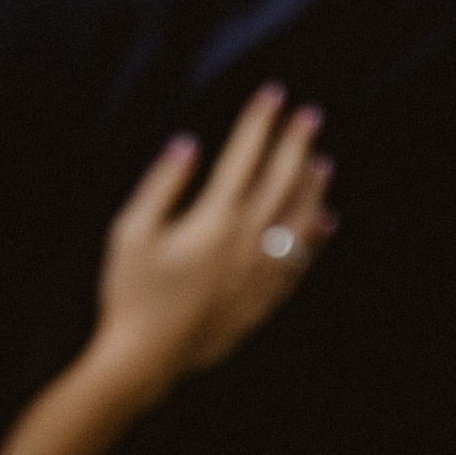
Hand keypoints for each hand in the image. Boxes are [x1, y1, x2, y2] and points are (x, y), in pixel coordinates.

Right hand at [92, 89, 334, 402]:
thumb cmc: (131, 293)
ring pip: (298, 222)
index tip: (273, 93)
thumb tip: (187, 146)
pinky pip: (299, 264)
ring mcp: (259, 275)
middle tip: (312, 115)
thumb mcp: (131, 231)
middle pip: (280, 183)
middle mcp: (245, 244)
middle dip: (296, 144)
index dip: (258, 122)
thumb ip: (162, 184)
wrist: (146, 361)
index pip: (243, 157)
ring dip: (312, 188)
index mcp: (213, 220)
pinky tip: (324, 224)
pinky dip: (315, 239)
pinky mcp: (262, 302)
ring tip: (323, 162)